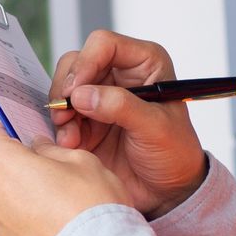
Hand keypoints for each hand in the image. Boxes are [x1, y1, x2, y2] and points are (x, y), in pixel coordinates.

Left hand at [0, 122, 129, 235]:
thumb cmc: (91, 202)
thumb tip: (37, 147)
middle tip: (54, 169)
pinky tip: (57, 225)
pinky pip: (15, 226)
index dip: (9, 130)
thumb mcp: (80, 159)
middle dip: (21, 166)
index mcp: (1, 164)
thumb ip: (51, 149)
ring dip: (25, 196)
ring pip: (7, 200)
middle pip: (0, 170)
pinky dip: (30, 222)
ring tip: (60, 203)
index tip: (24, 130)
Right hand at [49, 30, 208, 217]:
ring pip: (64, 87)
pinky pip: (62, 114)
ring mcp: (100, 96)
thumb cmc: (175, 153)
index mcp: (144, 63)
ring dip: (61, 111)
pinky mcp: (86, 119)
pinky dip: (60, 128)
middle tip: (64, 113)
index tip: (75, 91)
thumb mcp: (155, 128)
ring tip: (70, 138)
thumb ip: (120, 107)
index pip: (104, 44)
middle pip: (77, 62)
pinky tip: (71, 145)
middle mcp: (119, 74)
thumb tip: (81, 95)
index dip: (85, 63)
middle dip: (66, 88)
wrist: (167, 191)